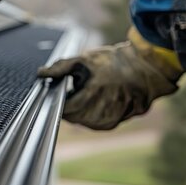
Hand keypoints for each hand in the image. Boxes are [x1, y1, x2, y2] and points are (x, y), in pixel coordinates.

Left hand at [38, 34, 182, 129]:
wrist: (144, 70)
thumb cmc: (114, 62)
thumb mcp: (84, 60)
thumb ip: (60, 68)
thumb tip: (41, 74)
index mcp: (90, 97)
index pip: (62, 108)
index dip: (56, 99)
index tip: (58, 90)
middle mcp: (98, 114)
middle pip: (69, 116)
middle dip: (68, 103)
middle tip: (74, 88)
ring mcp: (105, 122)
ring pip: (79, 120)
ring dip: (78, 109)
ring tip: (87, 92)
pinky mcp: (110, 125)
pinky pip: (90, 122)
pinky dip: (89, 112)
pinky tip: (95, 99)